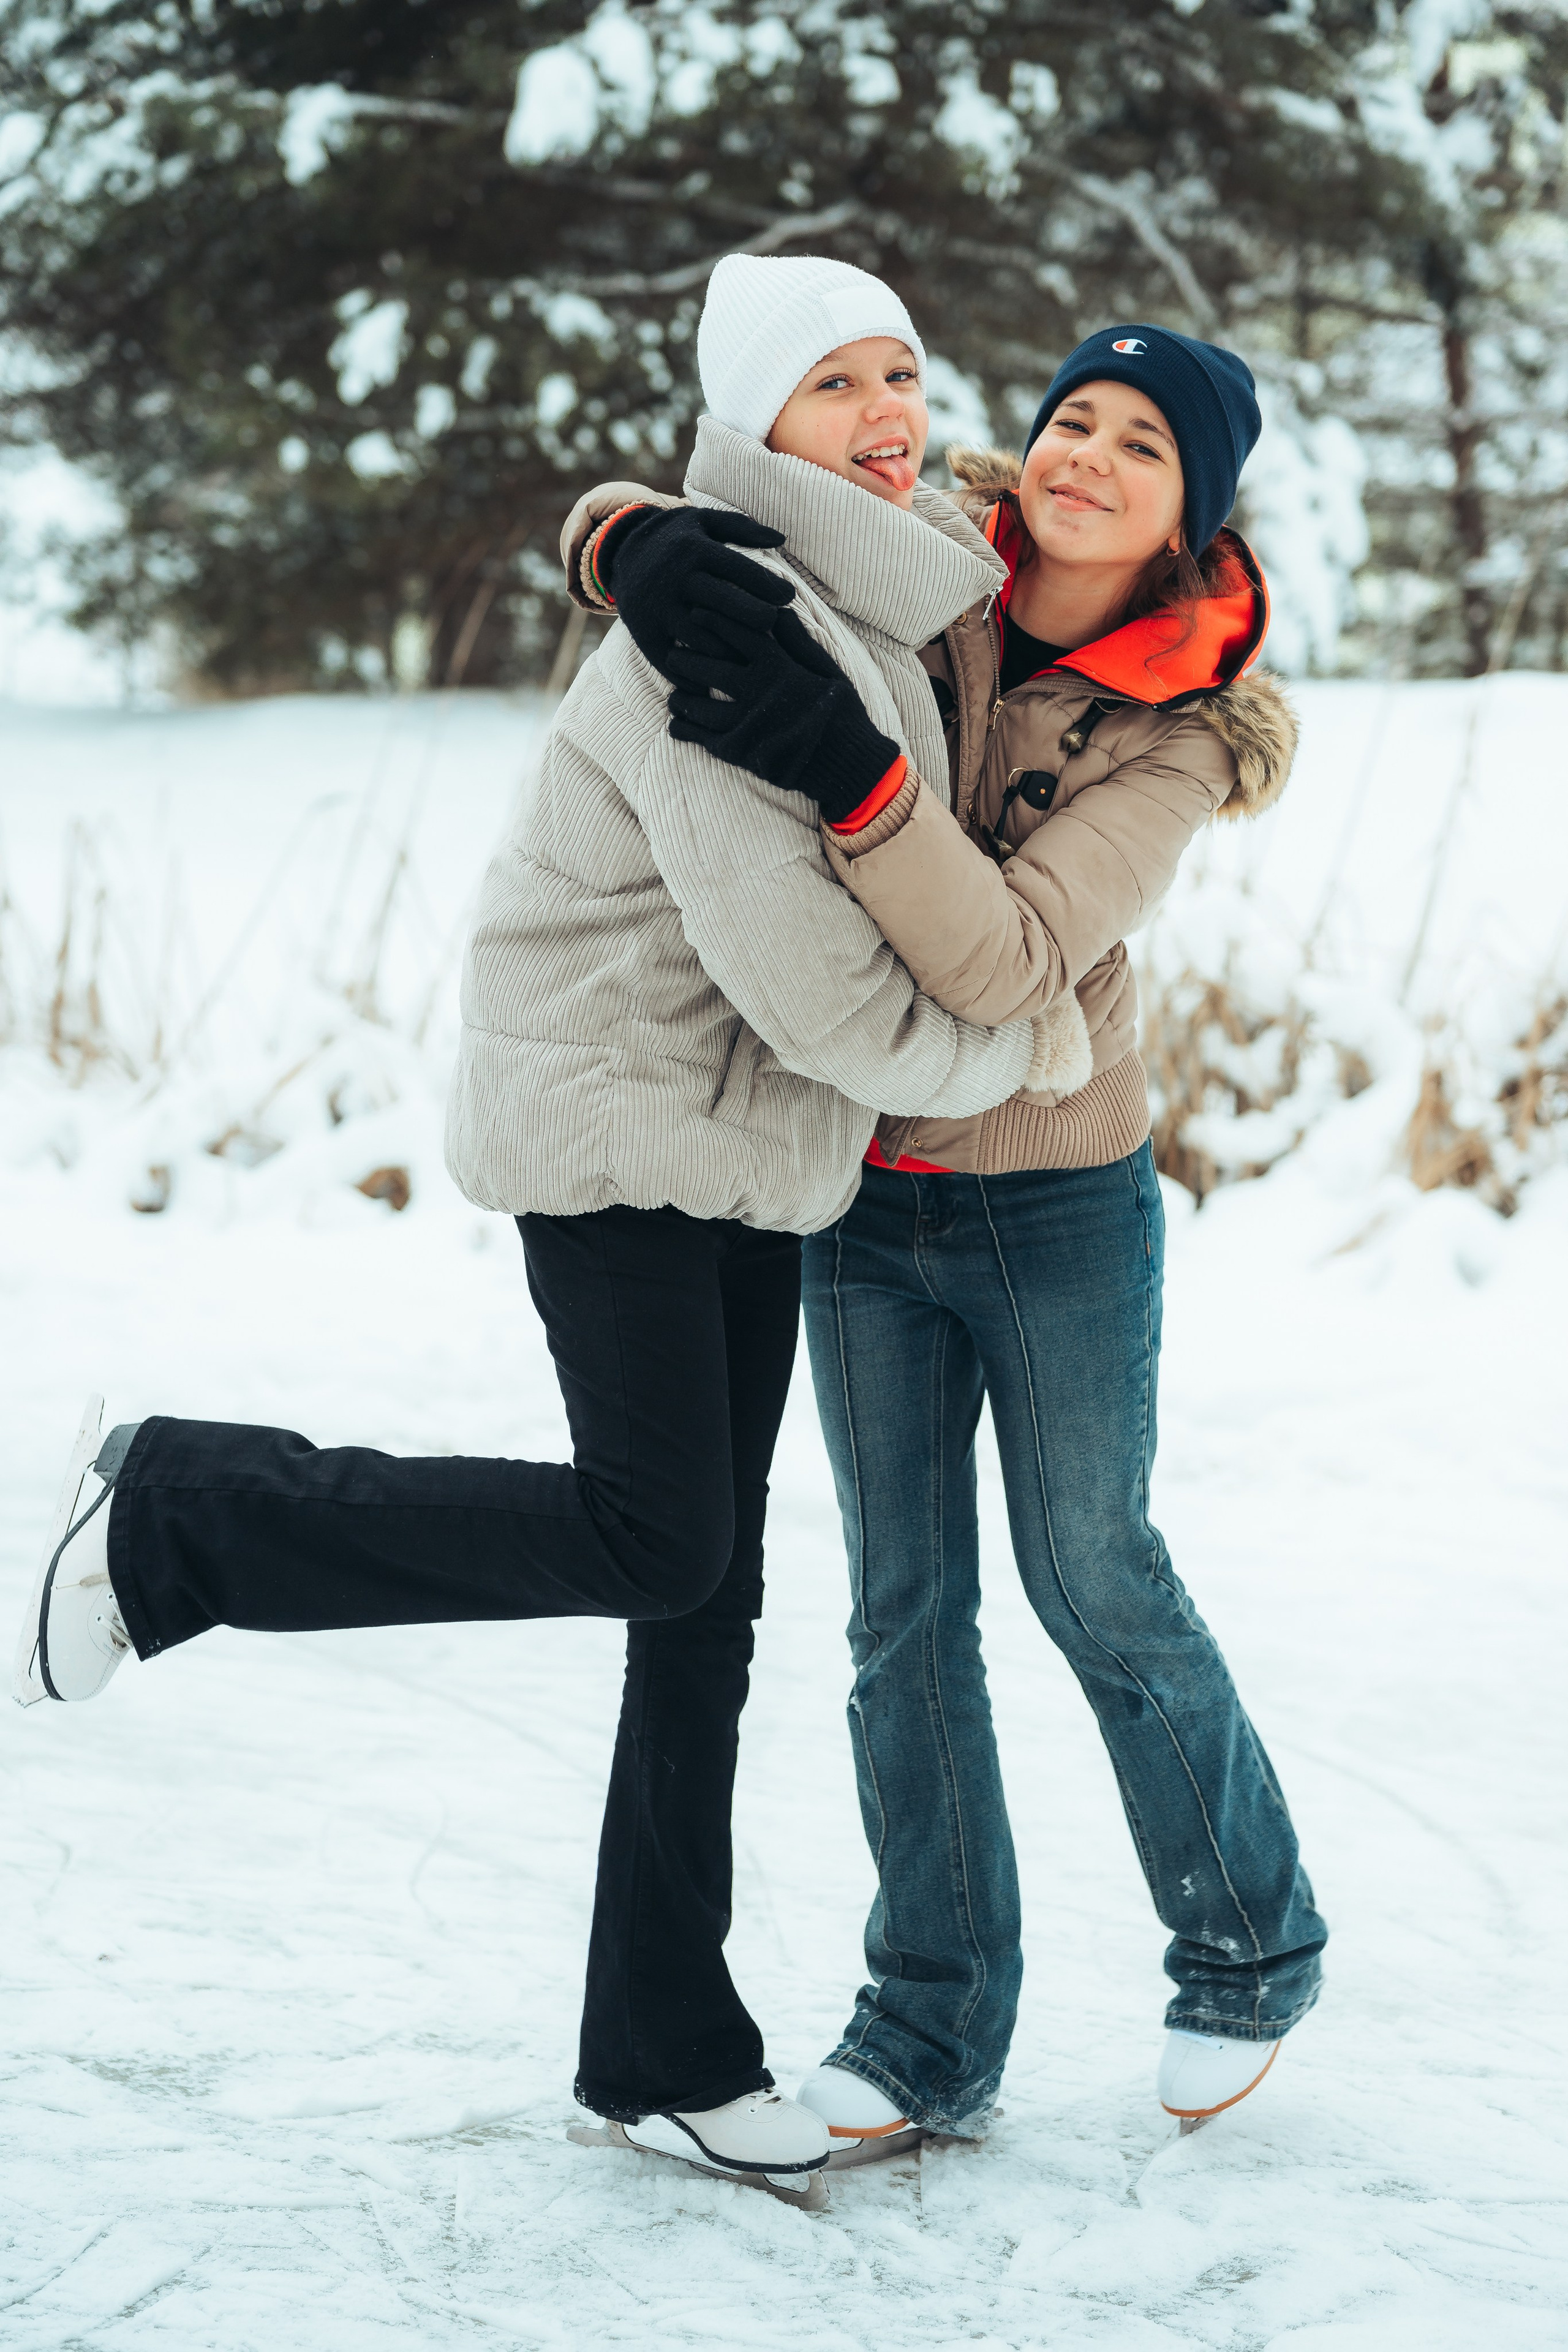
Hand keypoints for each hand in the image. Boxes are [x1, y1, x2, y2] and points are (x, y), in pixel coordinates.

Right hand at [598, 506, 793, 676]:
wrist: (621, 553)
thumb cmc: (676, 538)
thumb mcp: (703, 521)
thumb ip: (742, 528)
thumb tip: (782, 538)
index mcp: (693, 549)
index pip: (738, 569)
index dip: (768, 585)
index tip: (789, 597)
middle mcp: (674, 579)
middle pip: (722, 603)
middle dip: (754, 616)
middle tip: (773, 625)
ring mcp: (657, 609)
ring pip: (700, 637)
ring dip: (730, 651)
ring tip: (754, 657)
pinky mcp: (644, 633)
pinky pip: (672, 662)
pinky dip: (694, 678)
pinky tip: (717, 686)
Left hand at [665, 606, 900, 825]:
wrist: (846, 763)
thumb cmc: (841, 714)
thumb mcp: (829, 671)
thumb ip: (800, 642)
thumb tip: (779, 609)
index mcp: (779, 667)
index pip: (739, 635)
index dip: (715, 621)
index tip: (696, 612)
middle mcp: (758, 692)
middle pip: (710, 668)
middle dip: (687, 659)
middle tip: (671, 655)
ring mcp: (746, 723)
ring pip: (701, 706)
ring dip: (682, 698)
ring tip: (673, 695)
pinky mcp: (740, 752)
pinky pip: (704, 739)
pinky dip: (687, 730)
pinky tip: (676, 726)